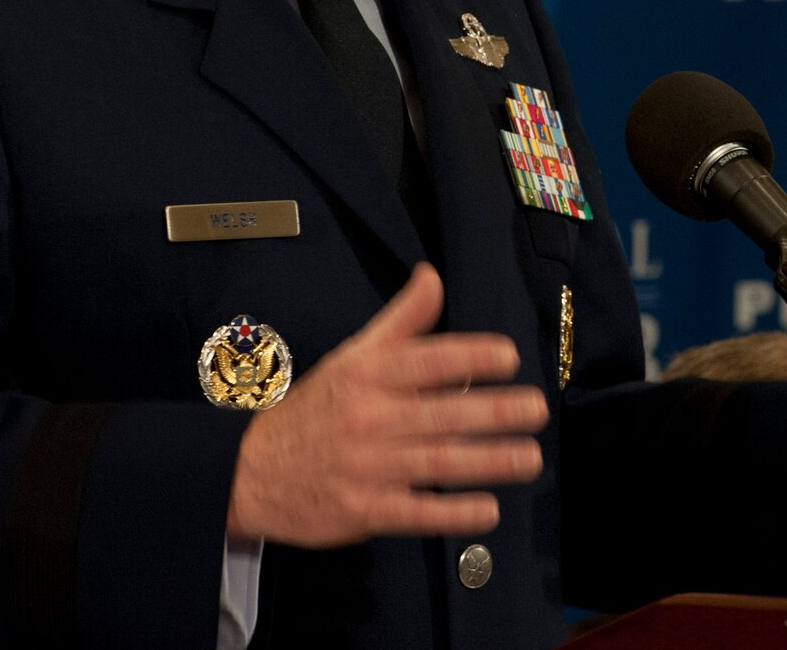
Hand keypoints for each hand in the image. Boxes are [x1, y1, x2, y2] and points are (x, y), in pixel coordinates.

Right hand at [226, 263, 548, 546]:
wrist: (249, 471)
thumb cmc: (316, 409)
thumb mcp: (352, 356)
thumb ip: (401, 320)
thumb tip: (432, 274)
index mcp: (369, 376)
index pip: (427, 360)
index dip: (471, 356)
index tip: (509, 357)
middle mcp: (370, 418)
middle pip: (443, 413)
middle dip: (496, 411)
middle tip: (537, 410)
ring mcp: (367, 467)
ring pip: (438, 462)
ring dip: (490, 461)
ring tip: (531, 457)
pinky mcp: (364, 511)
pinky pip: (417, 513)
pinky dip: (453, 513)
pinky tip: (489, 509)